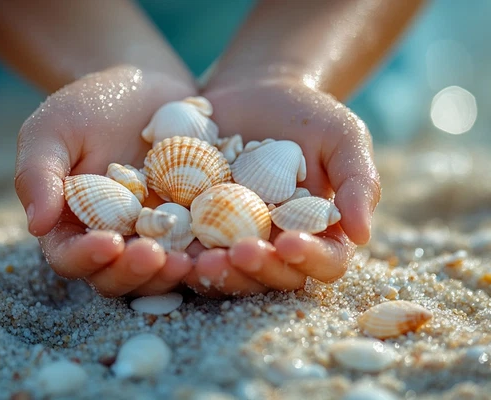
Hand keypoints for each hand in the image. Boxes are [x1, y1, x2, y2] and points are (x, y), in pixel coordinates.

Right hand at [15, 65, 195, 296]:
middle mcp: (113, 239)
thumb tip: (36, 225)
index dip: (86, 258)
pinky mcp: (191, 225)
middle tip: (156, 257)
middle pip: (118, 276)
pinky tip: (225, 244)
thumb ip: (38, 173)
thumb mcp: (54, 128)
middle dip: (135, 273)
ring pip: (160, 271)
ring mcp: (154, 235)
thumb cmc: (91, 103)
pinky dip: (209, 251)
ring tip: (192, 260)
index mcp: (72, 225)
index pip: (71, 256)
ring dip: (173, 273)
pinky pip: (200, 246)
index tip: (108, 242)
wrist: (146, 84)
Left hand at [183, 78, 380, 296]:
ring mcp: (231, 239)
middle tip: (239, 253)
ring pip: (226, 271)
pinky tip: (163, 245)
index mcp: (316, 233)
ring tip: (199, 260)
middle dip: (255, 271)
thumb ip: (357, 181)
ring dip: (214, 272)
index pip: (323, 262)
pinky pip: (184, 246)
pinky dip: (175, 251)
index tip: (291, 243)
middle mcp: (274, 245)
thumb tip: (364, 235)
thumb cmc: (306, 115)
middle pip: (271, 276)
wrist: (253, 92)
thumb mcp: (341, 137)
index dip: (309, 260)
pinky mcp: (193, 225)